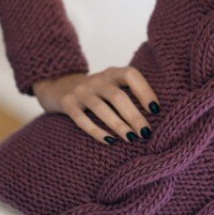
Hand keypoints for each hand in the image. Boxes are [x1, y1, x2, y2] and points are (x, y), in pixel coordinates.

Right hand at [32, 67, 160, 144]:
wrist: (57, 85)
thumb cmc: (95, 91)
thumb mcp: (110, 85)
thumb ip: (128, 93)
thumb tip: (156, 116)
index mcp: (111, 73)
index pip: (130, 75)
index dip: (144, 90)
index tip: (156, 109)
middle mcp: (96, 80)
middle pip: (118, 96)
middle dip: (134, 115)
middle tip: (146, 133)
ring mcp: (80, 91)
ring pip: (101, 108)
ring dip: (118, 125)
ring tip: (131, 139)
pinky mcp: (67, 104)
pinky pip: (82, 119)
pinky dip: (97, 131)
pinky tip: (109, 141)